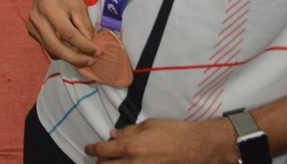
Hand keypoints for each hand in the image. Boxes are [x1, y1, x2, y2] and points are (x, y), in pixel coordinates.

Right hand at [26, 0, 98, 66]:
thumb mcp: (80, 6)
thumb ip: (85, 27)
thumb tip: (91, 47)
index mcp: (49, 8)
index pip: (68, 34)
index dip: (84, 46)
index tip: (97, 52)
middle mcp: (37, 18)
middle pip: (56, 47)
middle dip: (75, 58)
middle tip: (89, 62)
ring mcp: (31, 25)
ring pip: (50, 50)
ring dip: (68, 57)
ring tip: (82, 57)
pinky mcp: (31, 30)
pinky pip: (46, 46)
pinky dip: (60, 51)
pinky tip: (70, 49)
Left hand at [85, 118, 236, 163]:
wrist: (198, 147)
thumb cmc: (174, 132)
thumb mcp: (149, 125)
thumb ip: (128, 131)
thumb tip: (112, 134)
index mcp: (131, 147)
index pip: (103, 151)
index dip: (92, 150)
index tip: (88, 149)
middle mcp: (134, 163)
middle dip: (100, 163)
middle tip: (97, 158)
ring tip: (109, 162)